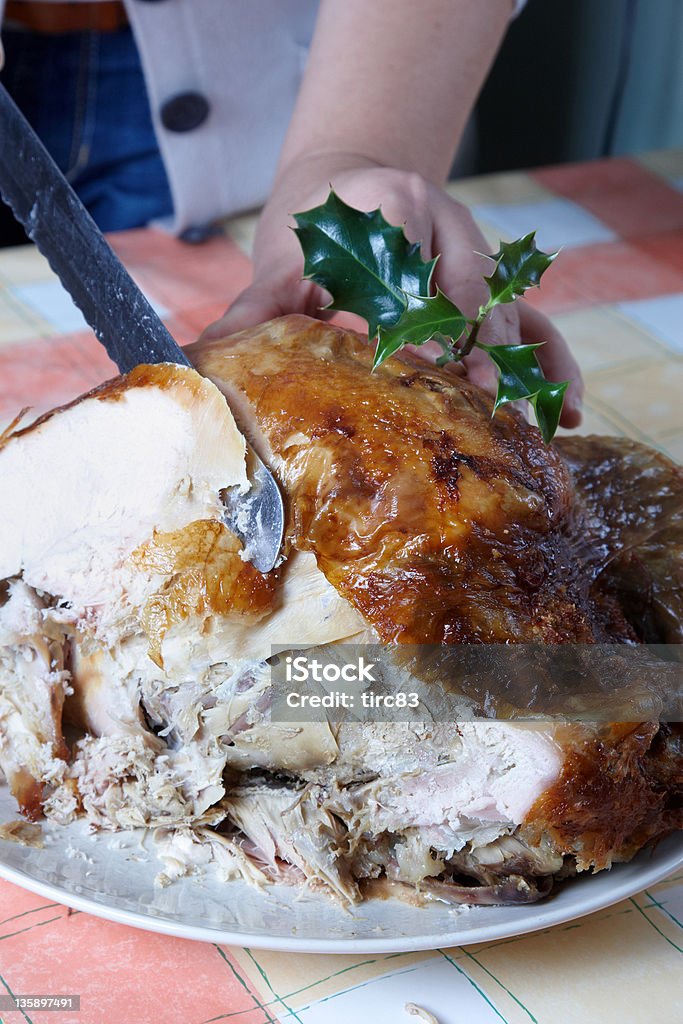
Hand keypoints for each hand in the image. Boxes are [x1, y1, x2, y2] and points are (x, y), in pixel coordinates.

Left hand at [201, 158, 582, 427]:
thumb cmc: (315, 229)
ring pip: (513, 308)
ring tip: (532, 413)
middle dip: (477, 346)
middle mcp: (449, 224)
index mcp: (397, 205)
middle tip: (477, 394)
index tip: (417, 369)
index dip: (416, 322)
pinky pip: (532, 321)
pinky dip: (550, 364)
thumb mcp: (285, 260)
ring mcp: (477, 257)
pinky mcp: (493, 287)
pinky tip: (566, 410)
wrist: (348, 190)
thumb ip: (260, 303)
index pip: (412, 270)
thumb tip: (214, 347)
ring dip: (523, 363)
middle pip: (473, 291)